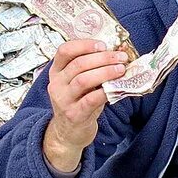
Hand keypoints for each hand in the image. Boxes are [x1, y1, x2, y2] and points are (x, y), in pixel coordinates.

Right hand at [43, 39, 128, 172]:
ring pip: (83, 80)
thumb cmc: (79, 103)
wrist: (68, 133)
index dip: (84, 44)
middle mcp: (57, 84)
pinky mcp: (74, 115)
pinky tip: (116, 87)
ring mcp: (63, 100)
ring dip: (105, 72)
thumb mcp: (79, 84)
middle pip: (78, 64)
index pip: (64, 50)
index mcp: (57, 71)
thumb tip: (117, 53)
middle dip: (102, 58)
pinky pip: (90, 100)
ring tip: (121, 69)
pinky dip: (105, 91)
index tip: (103, 45)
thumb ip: (92, 69)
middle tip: (121, 57)